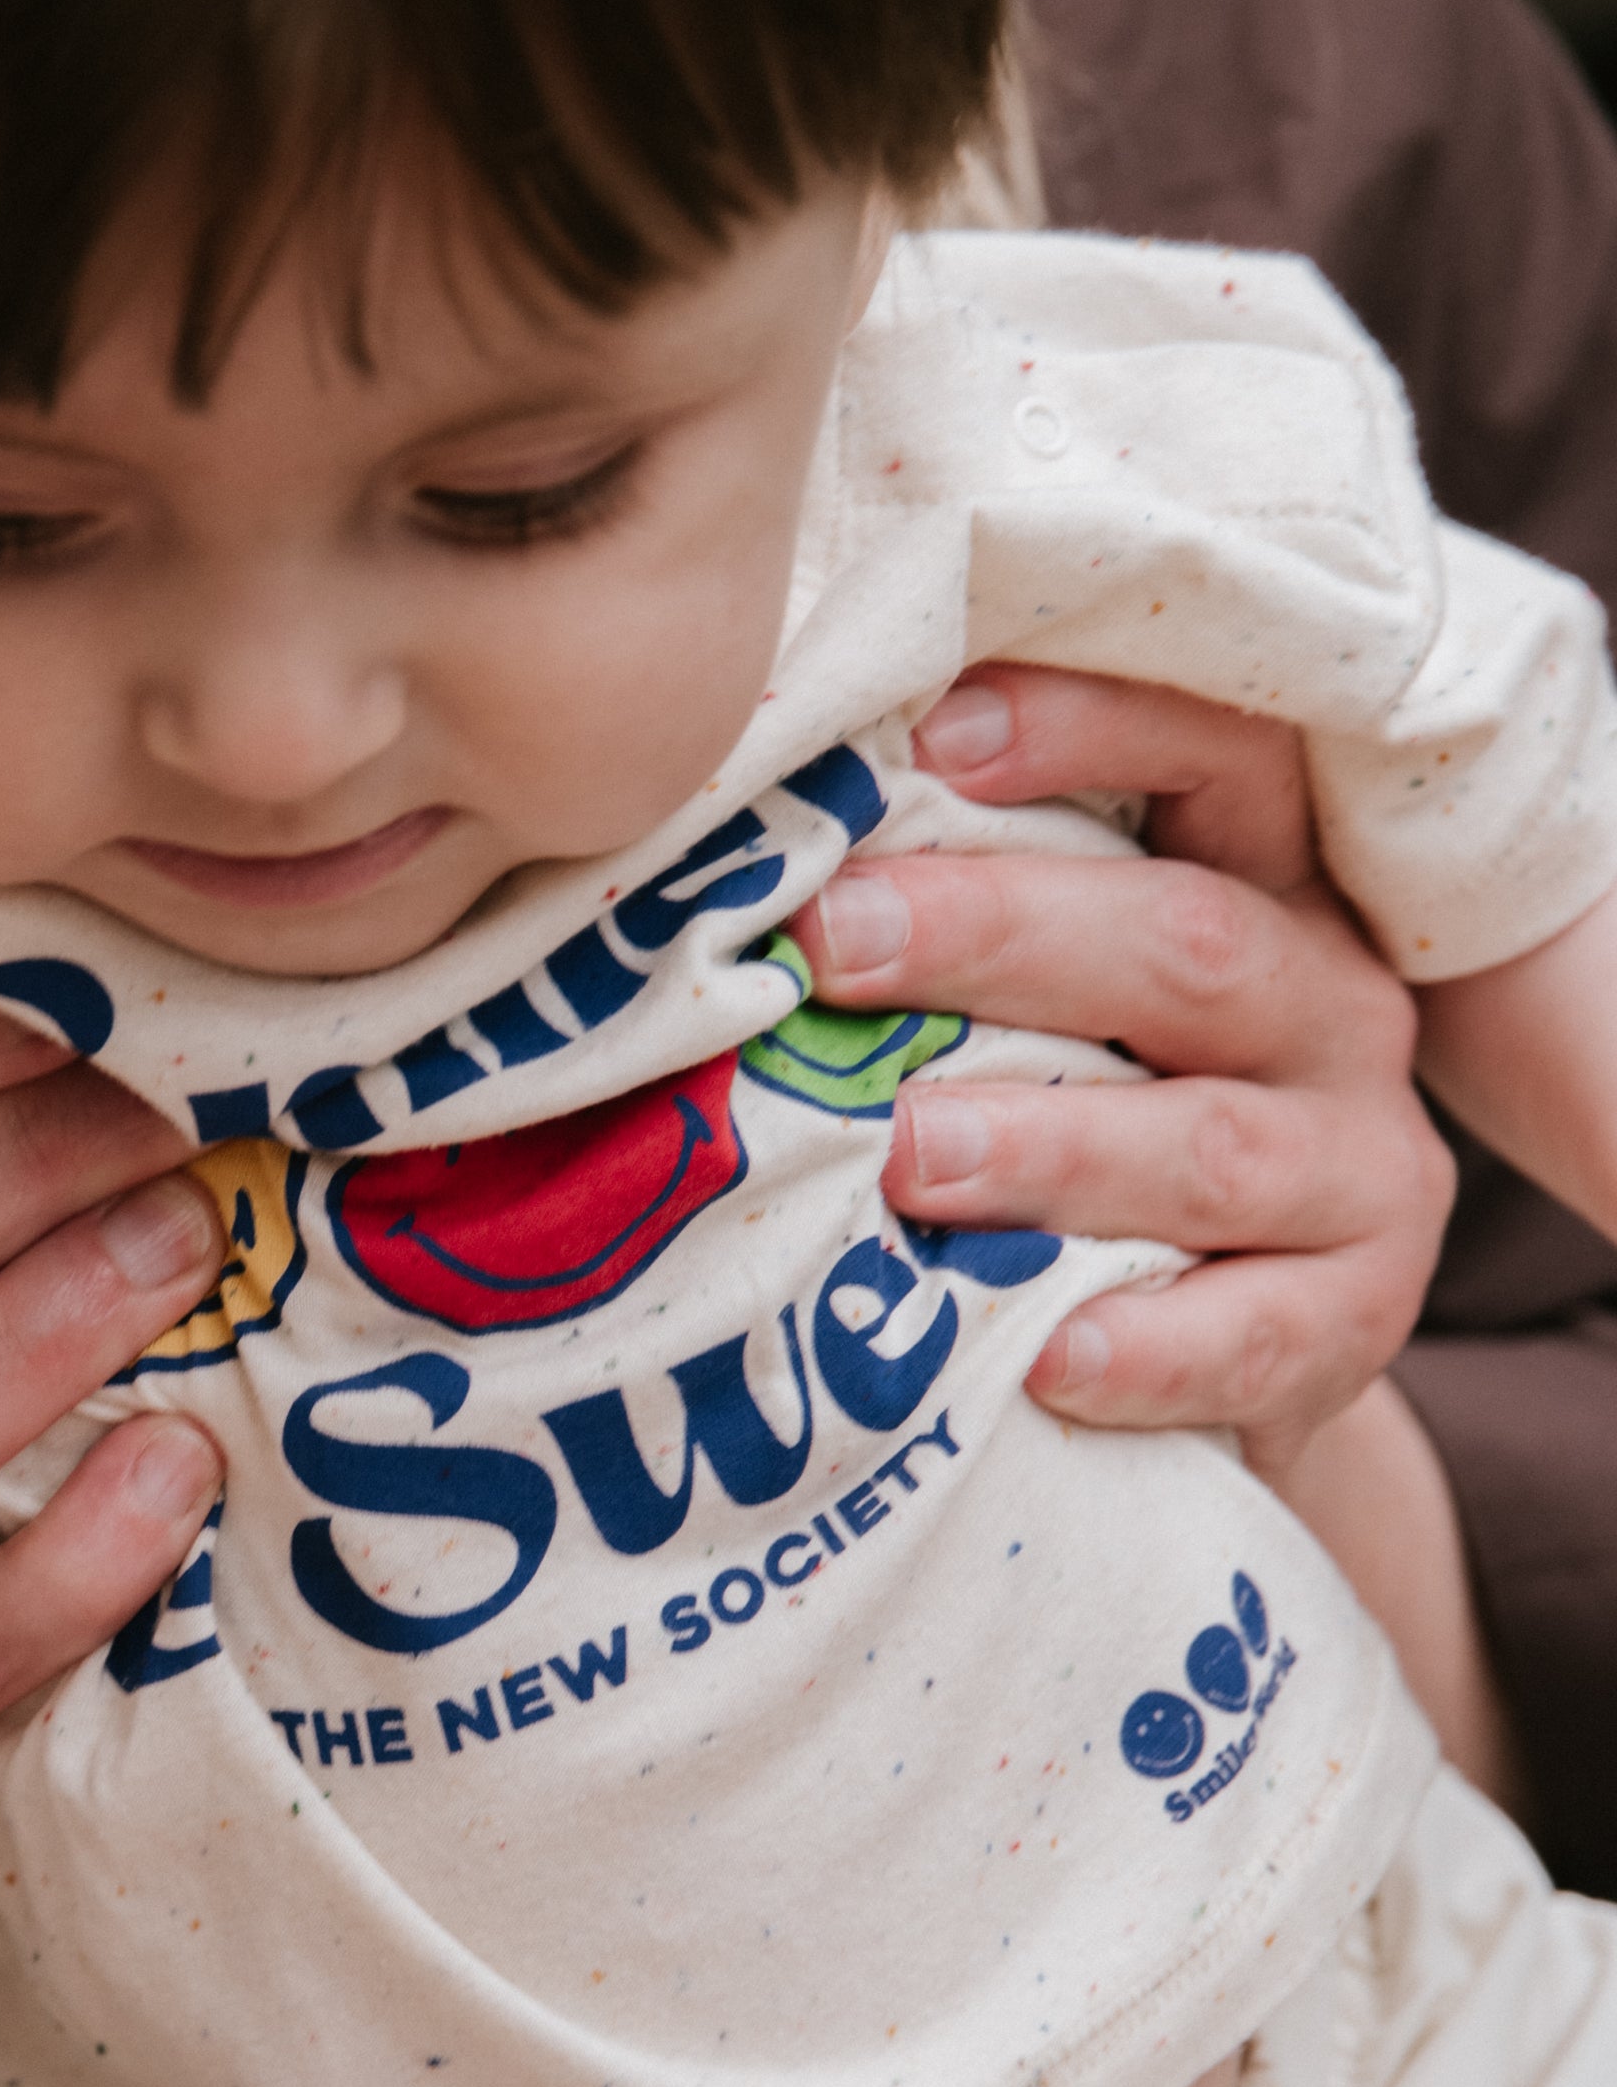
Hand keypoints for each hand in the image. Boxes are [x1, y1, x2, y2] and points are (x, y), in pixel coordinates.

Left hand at [789, 666, 1453, 1473]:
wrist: (1216, 1356)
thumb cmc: (1076, 1127)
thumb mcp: (1037, 1009)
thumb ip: (948, 934)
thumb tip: (726, 868)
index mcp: (1259, 888)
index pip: (1217, 756)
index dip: (1092, 729)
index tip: (928, 736)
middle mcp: (1328, 1007)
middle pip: (1187, 942)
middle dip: (1000, 933)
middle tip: (833, 946)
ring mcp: (1360, 1169)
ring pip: (1211, 1145)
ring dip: (1052, 1147)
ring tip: (910, 1158)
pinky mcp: (1357, 1319)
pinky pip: (1258, 1334)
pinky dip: (1152, 1349)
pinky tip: (1048, 1357)